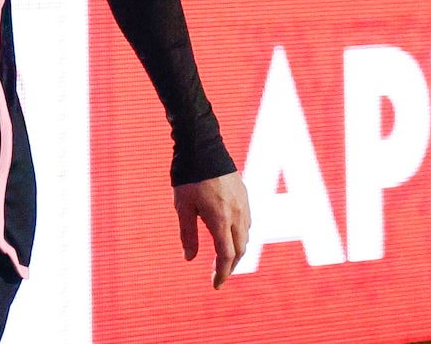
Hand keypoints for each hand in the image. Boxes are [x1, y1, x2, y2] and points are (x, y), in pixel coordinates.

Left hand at [175, 173, 250, 288]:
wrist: (203, 146)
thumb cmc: (188, 176)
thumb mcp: (182, 206)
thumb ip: (188, 234)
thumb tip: (189, 258)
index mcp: (220, 219)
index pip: (226, 256)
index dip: (221, 273)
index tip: (215, 284)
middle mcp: (237, 215)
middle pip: (239, 250)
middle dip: (230, 266)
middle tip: (218, 274)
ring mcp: (244, 204)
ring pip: (246, 237)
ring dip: (237, 251)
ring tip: (224, 258)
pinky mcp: (245, 195)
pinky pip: (248, 223)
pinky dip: (241, 236)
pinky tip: (231, 235)